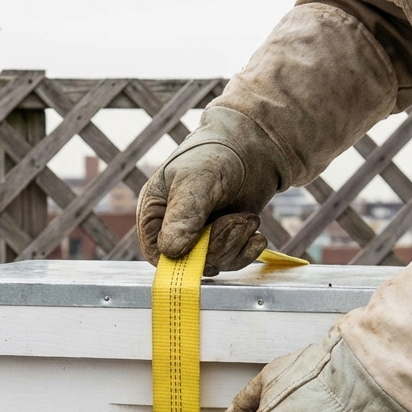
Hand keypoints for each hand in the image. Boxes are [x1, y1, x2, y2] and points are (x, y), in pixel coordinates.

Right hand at [136, 107, 284, 276]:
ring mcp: (200, 239)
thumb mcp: (195, 181)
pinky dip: (247, 251)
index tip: (207, 251)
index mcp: (155, 213)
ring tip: (249, 218)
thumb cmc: (216, 155)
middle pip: (190, 262)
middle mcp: (173, 230)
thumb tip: (171, 251)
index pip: (158, 253)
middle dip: (219, 245)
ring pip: (214, 264)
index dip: (182, 259)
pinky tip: (256, 234)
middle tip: (240, 219)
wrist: (253, 147)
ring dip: (236, 243)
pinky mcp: (223, 243)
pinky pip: (232, 263)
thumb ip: (183, 215)